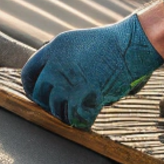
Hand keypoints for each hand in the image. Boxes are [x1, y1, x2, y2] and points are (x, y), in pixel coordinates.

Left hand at [21, 15, 161, 129]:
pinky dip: (83, 121)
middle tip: (61, 108)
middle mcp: (56, 64)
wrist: (133, 43)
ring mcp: (68, 81)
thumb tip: (56, 82)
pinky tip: (90, 117)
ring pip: (57, 109)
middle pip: (40, 94)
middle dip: (49, 104)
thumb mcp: (80, 42)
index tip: (40, 95)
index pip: (29, 72)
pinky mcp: (83, 96)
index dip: (33, 87)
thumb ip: (63, 59)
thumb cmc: (115, 43)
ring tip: (80, 110)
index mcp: (55, 47)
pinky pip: (75, 118)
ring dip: (68, 113)